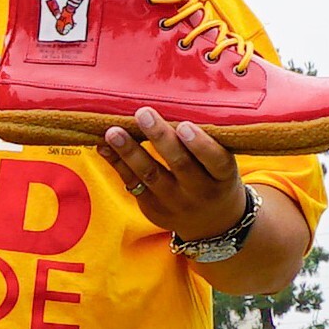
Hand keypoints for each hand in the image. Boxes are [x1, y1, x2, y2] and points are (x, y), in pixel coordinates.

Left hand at [98, 109, 247, 242]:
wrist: (212, 223)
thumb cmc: (215, 179)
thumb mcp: (222, 165)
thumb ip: (205, 143)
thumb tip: (171, 105)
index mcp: (223, 177)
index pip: (216, 161)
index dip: (200, 145)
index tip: (184, 126)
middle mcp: (200, 192)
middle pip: (179, 165)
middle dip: (159, 138)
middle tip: (143, 114)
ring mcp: (175, 203)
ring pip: (150, 175)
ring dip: (129, 152)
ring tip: (113, 132)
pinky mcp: (153, 209)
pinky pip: (132, 184)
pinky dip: (117, 164)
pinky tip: (104, 147)